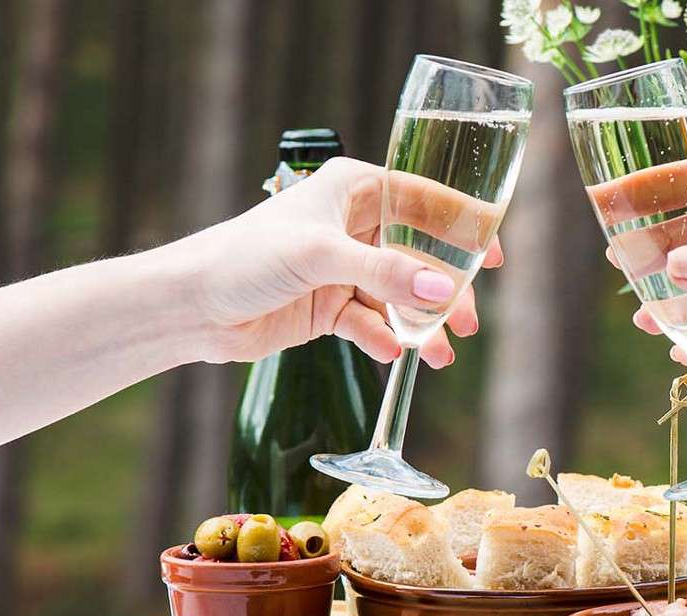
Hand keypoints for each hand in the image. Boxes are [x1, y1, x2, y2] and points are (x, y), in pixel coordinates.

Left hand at [174, 157, 501, 365]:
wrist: (191, 306)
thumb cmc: (245, 256)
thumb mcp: (321, 257)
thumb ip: (385, 275)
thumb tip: (445, 292)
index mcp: (353, 189)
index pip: (423, 200)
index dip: (463, 226)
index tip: (494, 256)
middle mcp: (352, 225)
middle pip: (418, 255)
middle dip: (445, 290)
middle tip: (466, 322)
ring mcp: (341, 269)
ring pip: (398, 296)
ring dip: (420, 324)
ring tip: (438, 355)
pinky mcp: (328, 307)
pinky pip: (371, 323)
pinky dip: (384, 339)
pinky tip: (392, 355)